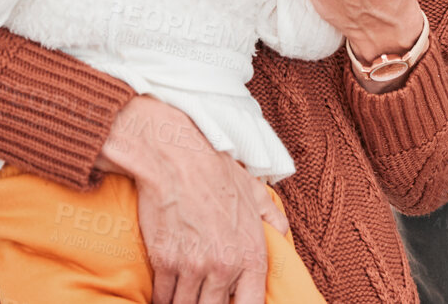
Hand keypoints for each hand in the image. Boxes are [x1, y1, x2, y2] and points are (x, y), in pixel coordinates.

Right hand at [98, 96, 284, 303]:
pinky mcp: (165, 261)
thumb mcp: (256, 193)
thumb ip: (274, 219)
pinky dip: (164, 299)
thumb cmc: (216, 173)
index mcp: (251, 255)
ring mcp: (193, 265)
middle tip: (203, 297)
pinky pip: (164, 297)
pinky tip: (166, 295)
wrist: (177, 157)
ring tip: (185, 297)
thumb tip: (283, 234)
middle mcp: (224, 266)